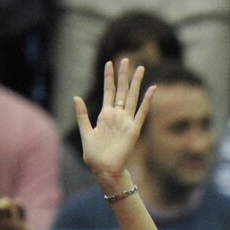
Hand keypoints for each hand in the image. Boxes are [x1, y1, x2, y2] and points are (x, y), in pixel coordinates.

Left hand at [73, 59, 154, 188]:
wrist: (104, 169)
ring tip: (140, 68)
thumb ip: (82, 114)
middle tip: (126, 59)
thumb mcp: (85, 132)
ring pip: (132, 97)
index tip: (109, 63)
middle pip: (122, 90)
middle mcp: (117, 116)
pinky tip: (152, 90)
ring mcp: (127, 122)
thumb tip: (76, 96)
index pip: (108, 91)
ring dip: (136, 83)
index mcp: (105, 115)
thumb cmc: (94, 156)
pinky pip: (142, 113)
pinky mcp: (134, 130)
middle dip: (124, 75)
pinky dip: (147, 101)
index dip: (109, 77)